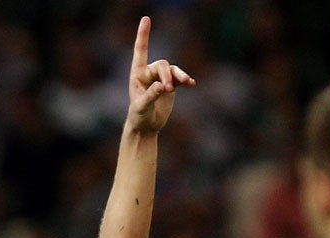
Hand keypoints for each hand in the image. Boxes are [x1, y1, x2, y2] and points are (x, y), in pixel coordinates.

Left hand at [127, 16, 194, 134]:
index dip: (144, 35)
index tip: (146, 19)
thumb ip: (150, 96)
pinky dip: (186, 79)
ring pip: (172, 70)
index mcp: (137, 74)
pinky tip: (192, 84)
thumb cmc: (139, 117)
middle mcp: (149, 73)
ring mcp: (161, 78)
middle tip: (168, 89)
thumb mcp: (141, 107)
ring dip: (179, 76)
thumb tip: (162, 86)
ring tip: (186, 83)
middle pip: (162, 65)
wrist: (147, 126)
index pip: (141, 51)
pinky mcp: (171, 86)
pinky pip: (180, 78)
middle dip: (167, 75)